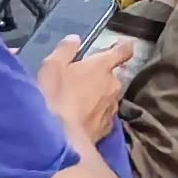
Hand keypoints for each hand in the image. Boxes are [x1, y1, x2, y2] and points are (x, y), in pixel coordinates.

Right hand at [33, 31, 130, 146]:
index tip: (126, 46)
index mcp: (101, 67)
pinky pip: (104, 116)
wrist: (60, 138)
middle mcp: (113, 85)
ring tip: (79, 103)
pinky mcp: (107, 128)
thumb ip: (65, 50)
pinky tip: (82, 119)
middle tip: (82, 81)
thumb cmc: (54, 96)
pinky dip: (96, 115)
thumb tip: (75, 39)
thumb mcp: (52, 67)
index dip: (123, 48)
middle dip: (101, 77)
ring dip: (99, 97)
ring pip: (108, 97)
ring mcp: (112, 108)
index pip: (121, 52)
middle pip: (112, 77)